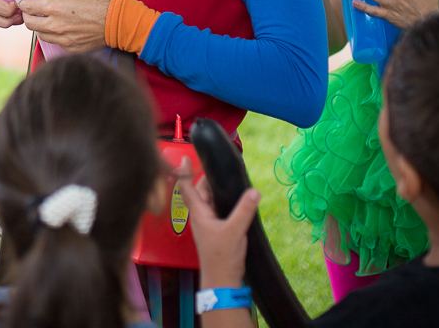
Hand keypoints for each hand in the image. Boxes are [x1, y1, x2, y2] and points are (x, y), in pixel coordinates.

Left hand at [14, 0, 111, 52]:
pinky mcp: (70, 47)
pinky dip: (53, 35)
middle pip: (30, 24)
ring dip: (39, 26)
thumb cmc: (99, 2)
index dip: (22, 4)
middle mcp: (56, 25)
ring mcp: (63, 38)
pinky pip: (54, 42)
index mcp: (55, 8)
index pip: (28, 8)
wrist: (117, 20)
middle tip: (32, 10)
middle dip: (27, 16)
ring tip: (46, 19)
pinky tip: (60, 27)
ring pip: (40, 35)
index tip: (21, 1)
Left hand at [178, 164, 258, 288]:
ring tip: (229, 180)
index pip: (187, 188)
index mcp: (199, 213)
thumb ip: (244, 210)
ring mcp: (208, 225)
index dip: (184, 172)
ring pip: (210, 201)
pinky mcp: (217, 232)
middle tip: (220, 167)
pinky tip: (236, 201)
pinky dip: (224, 202)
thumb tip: (254, 191)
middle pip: (200, 192)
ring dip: (217, 190)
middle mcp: (201, 217)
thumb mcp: (235, 230)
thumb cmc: (222, 256)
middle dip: (207, 178)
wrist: (222, 281)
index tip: (184, 157)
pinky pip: (218, 211)